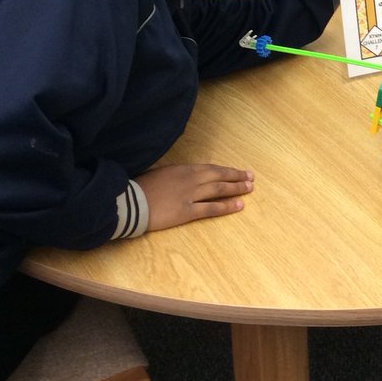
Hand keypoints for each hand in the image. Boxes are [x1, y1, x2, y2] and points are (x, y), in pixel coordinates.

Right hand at [135, 163, 253, 230]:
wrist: (131, 202)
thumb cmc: (141, 187)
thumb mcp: (161, 174)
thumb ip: (176, 175)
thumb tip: (186, 178)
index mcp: (183, 169)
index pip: (211, 169)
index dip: (226, 170)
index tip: (238, 171)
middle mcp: (190, 179)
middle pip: (219, 176)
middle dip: (236, 176)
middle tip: (250, 178)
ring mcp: (190, 195)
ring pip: (219, 190)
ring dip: (236, 189)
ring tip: (249, 189)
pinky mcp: (187, 212)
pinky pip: (211, 208)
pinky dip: (227, 206)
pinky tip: (239, 205)